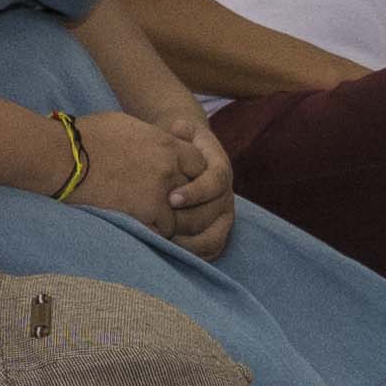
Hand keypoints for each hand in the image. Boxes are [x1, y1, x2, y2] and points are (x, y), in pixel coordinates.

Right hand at [67, 113, 232, 254]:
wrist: (61, 156)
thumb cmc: (86, 136)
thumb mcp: (127, 125)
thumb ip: (151, 138)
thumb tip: (156, 143)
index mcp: (166, 144)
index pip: (200, 164)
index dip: (191, 175)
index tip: (180, 182)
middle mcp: (168, 169)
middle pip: (195, 192)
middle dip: (184, 200)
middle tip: (172, 207)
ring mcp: (158, 193)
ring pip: (181, 216)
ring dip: (170, 220)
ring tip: (154, 222)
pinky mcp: (143, 213)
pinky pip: (161, 231)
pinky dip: (154, 233)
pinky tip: (142, 230)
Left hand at [146, 118, 239, 255]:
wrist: (189, 158)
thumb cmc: (179, 145)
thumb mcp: (182, 132)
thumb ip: (181, 131)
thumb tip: (177, 128)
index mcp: (220, 169)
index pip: (215, 182)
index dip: (195, 192)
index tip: (171, 199)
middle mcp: (226, 195)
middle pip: (213, 215)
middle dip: (185, 222)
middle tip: (159, 228)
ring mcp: (224, 216)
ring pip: (214, 237)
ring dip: (188, 244)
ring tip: (162, 243)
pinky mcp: (218, 232)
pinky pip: (211, 251)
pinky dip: (193, 256)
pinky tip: (170, 254)